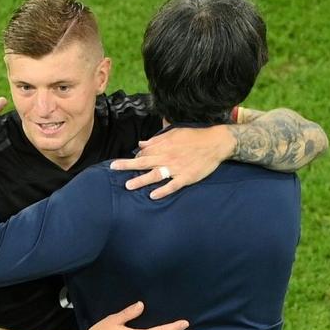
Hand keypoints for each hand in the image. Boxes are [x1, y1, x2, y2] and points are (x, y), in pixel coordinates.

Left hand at [109, 125, 235, 198]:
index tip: (130, 162)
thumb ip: (157, 139)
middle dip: (127, 165)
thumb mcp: (174, 133)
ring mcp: (177, 168)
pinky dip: (163, 191)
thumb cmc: (194, 136)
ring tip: (128, 185)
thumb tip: (141, 143)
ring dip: (141, 180)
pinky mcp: (186, 177)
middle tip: (113, 168)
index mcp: (164, 146)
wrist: (215, 142)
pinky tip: (153, 196)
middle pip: (144, 162)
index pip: (144, 153)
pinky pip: (173, 186)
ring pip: (156, 175)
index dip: (135, 157)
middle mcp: (168, 157)